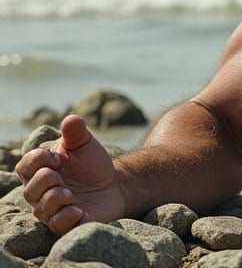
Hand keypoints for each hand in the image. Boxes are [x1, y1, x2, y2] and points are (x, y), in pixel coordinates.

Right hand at [14, 115, 126, 233]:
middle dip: (46, 180)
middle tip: (63, 177)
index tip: (58, 157)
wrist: (115, 185)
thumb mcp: (86, 145)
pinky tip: (80, 210)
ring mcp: (54, 210)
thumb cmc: (92, 165)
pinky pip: (59, 225)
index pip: (24, 167)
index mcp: (41, 171)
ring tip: (71, 194)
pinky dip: (67, 216)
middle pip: (29, 190)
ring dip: (55, 199)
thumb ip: (76, 132)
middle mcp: (41, 193)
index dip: (38, 160)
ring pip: (42, 210)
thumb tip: (71, 119)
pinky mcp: (69, 223)